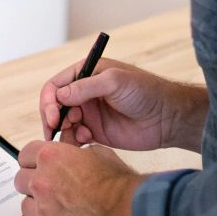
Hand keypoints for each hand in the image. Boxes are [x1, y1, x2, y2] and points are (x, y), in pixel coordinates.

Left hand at [14, 139, 142, 215]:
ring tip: (56, 209)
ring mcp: (42, 207)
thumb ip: (76, 152)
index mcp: (49, 156)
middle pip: (20, 180)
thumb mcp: (97, 153)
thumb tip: (73, 155)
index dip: (33, 161)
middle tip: (49, 189)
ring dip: (37, 207)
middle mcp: (40, 180)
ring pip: (25, 206)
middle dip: (33, 184)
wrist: (125, 210)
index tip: (39, 167)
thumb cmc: (116, 182)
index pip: (24, 155)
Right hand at [39, 58, 199, 150]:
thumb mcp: (115, 82)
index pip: (55, 86)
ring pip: (62, 124)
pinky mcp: (95, 132)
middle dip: (52, 118)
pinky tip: (86, 140)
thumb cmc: (146, 91)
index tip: (52, 116)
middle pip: (54, 106)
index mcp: (86, 74)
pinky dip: (73, 141)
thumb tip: (59, 95)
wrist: (168, 118)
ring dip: (63, 131)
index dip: (48, 101)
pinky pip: (74, 137)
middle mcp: (84, 93)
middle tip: (57, 129)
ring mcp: (89, 113)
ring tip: (80, 134)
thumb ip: (85, 87)